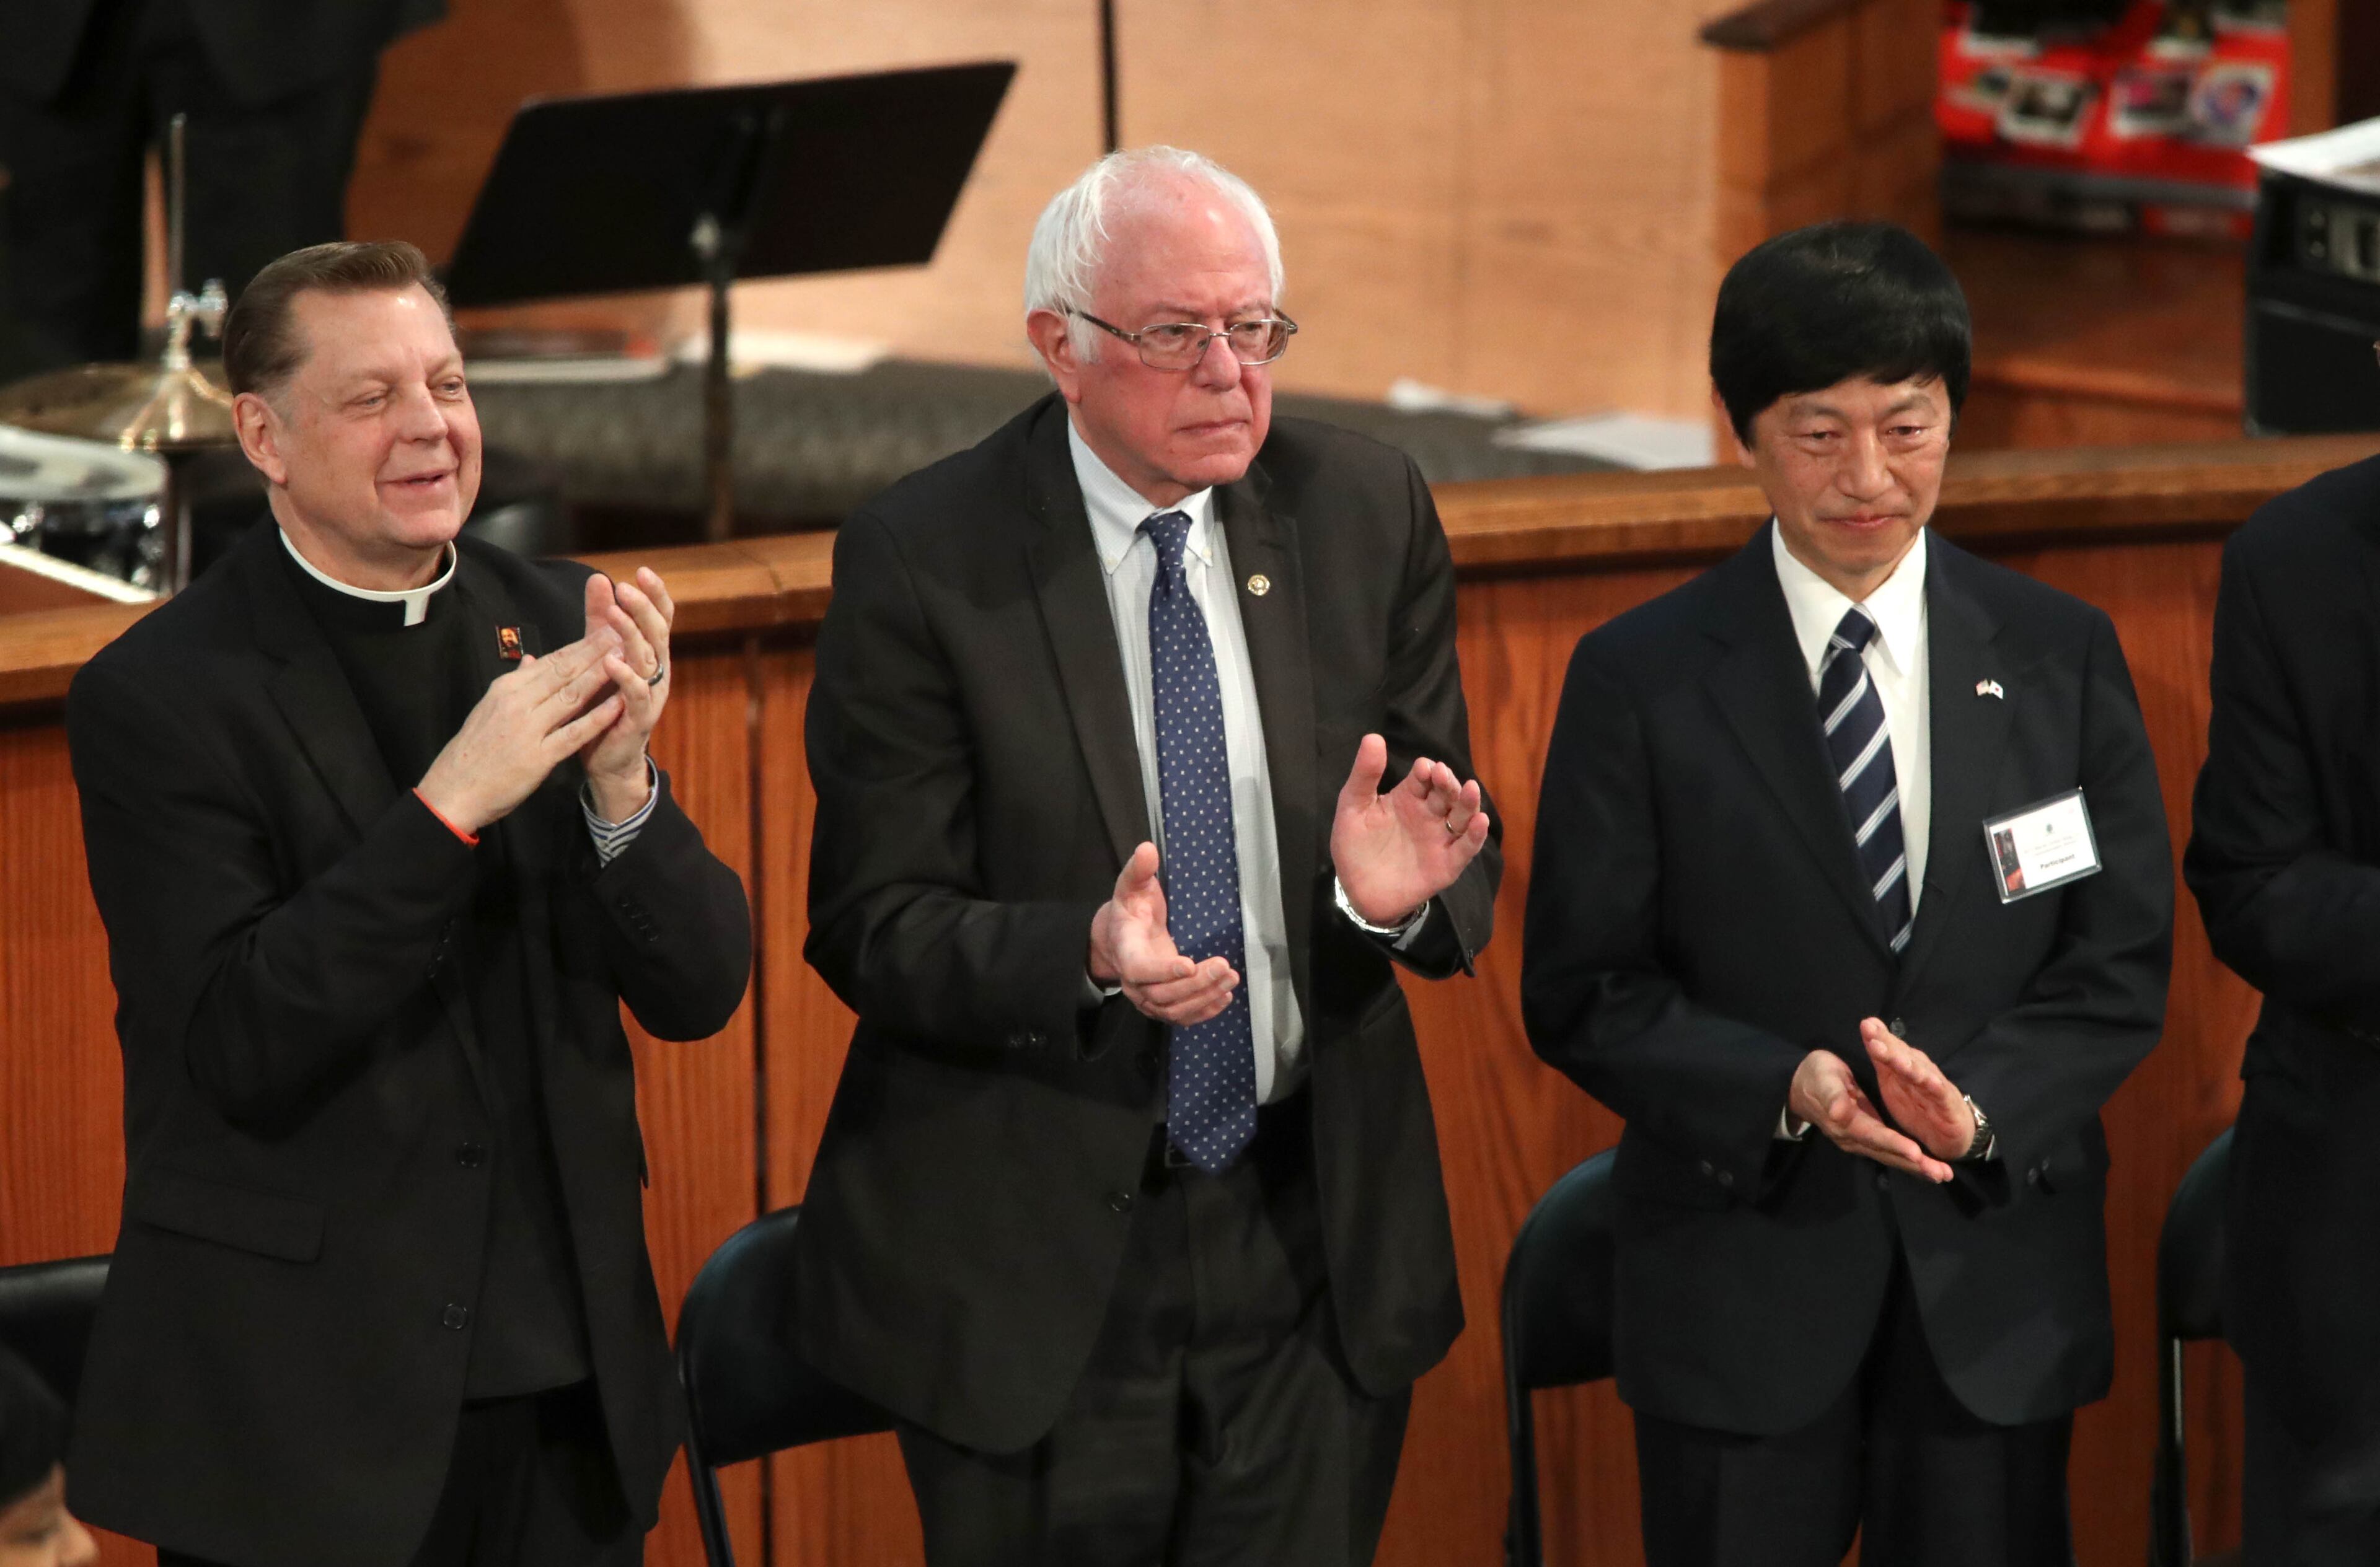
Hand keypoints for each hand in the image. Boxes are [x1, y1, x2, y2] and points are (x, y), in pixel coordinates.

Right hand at [417, 634, 625, 833]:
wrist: (453, 789)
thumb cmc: (474, 750)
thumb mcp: (489, 709)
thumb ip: (515, 684)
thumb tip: (530, 660)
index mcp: (506, 689)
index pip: (550, 661)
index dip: (580, 646)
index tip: (604, 630)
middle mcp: (517, 703)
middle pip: (563, 672)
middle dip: (595, 651)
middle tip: (622, 632)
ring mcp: (528, 729)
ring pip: (571, 696)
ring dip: (600, 675)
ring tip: (625, 658)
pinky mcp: (538, 757)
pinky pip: (574, 733)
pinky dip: (598, 718)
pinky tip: (618, 705)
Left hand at [580, 568, 676, 820]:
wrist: (605, 757)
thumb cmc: (604, 703)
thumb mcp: (600, 653)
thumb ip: (600, 619)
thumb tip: (599, 578)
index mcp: (650, 653)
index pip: (659, 617)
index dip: (654, 594)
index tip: (641, 571)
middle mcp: (657, 670)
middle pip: (658, 632)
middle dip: (643, 608)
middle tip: (627, 587)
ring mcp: (652, 694)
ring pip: (649, 658)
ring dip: (632, 634)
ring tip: (616, 614)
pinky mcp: (640, 717)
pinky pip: (637, 694)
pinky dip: (626, 677)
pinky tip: (612, 661)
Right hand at [1088, 842, 1239, 1025]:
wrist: (1119, 938)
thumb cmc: (1129, 910)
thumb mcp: (1130, 886)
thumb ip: (1138, 870)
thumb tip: (1147, 848)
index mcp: (1126, 951)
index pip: (1140, 969)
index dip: (1162, 971)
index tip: (1188, 964)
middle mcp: (1134, 981)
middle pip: (1162, 994)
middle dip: (1195, 984)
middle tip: (1224, 966)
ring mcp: (1147, 997)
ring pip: (1174, 1009)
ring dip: (1204, 997)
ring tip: (1230, 979)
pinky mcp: (1162, 1005)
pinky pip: (1181, 1017)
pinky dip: (1203, 1011)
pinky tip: (1224, 997)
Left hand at [1330, 734, 1489, 925]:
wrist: (1356, 892)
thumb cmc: (1355, 847)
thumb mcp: (1352, 807)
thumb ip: (1364, 775)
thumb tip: (1373, 737)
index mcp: (1408, 797)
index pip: (1424, 777)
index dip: (1427, 771)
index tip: (1423, 768)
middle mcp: (1429, 814)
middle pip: (1447, 793)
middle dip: (1447, 782)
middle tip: (1442, 775)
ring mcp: (1440, 839)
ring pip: (1462, 816)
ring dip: (1468, 802)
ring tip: (1470, 789)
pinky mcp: (1447, 864)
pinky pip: (1466, 848)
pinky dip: (1476, 836)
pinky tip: (1480, 822)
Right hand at [1787, 1048, 1952, 1183]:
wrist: (1799, 1085)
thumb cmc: (1815, 1075)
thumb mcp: (1823, 1078)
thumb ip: (1832, 1095)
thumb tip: (1838, 1112)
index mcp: (1845, 1123)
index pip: (1874, 1135)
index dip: (1895, 1144)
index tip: (1917, 1153)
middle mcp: (1853, 1138)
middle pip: (1887, 1153)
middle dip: (1915, 1164)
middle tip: (1941, 1174)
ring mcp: (1859, 1141)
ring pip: (1891, 1156)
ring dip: (1917, 1167)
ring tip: (1942, 1175)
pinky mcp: (1865, 1138)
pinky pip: (1889, 1152)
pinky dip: (1909, 1160)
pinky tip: (1925, 1166)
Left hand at [1862, 1018, 1979, 1163]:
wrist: (1949, 1131)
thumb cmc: (1918, 1103)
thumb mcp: (1893, 1081)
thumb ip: (1881, 1058)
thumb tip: (1868, 1028)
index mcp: (1905, 1064)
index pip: (1892, 1047)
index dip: (1879, 1037)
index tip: (1866, 1025)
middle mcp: (1920, 1070)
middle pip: (1904, 1056)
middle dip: (1891, 1046)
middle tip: (1874, 1038)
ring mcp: (1934, 1085)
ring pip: (1921, 1073)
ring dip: (1910, 1066)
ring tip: (1897, 1060)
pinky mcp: (1946, 1102)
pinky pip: (1940, 1094)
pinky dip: (1936, 1087)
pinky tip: (1929, 1081)